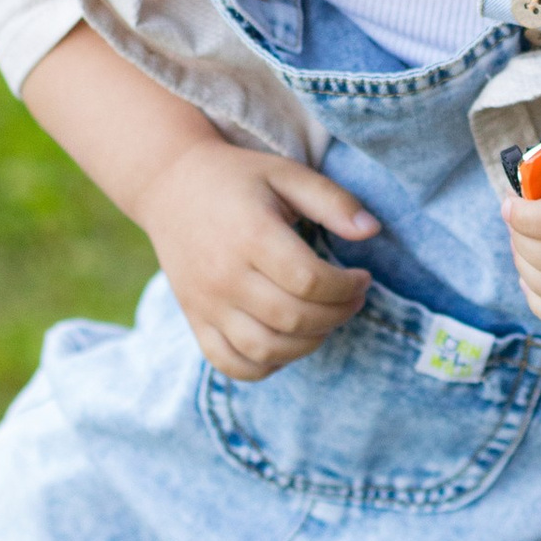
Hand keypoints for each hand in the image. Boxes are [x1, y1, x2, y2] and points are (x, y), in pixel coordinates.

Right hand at [138, 133, 377, 379]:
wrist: (168, 184)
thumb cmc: (237, 178)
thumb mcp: (287, 174)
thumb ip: (332, 201)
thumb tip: (372, 231)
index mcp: (252, 235)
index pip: (310, 281)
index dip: (348, 287)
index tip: (362, 277)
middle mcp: (225, 275)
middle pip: (293, 318)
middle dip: (337, 315)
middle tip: (352, 299)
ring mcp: (206, 303)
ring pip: (265, 349)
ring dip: (308, 344)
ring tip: (325, 320)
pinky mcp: (194, 320)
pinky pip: (230, 363)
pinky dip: (265, 366)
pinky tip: (287, 342)